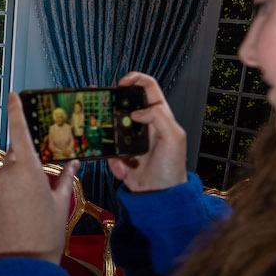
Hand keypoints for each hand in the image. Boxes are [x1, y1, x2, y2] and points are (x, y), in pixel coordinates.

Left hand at [0, 93, 78, 264]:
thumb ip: (65, 179)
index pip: (20, 133)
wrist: (24, 263)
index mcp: (29, 170)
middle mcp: (8, 175)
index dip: (16, 112)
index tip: (13, 96)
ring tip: (31, 205)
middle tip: (40, 178)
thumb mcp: (61, 203)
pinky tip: (19, 213)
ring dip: (18, 179)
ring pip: (7, 174)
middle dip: (26, 160)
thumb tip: (73, 163)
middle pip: (15, 156)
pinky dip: (9, 194)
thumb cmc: (48, 233)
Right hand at [107, 72, 187, 192]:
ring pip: (112, 129)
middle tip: (102, 108)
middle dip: (113, 108)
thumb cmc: (172, 167)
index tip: (121, 83)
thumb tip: (137, 111)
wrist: (161, 195)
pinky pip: (109, 152)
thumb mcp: (173, 138)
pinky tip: (125, 170)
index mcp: (160, 116)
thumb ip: (158, 117)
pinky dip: (115, 162)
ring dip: (111, 140)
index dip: (135, 80)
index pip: (148, 89)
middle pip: (124, 106)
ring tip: (118, 152)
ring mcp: (131, 140)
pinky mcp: (121, 156)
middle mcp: (144, 125)